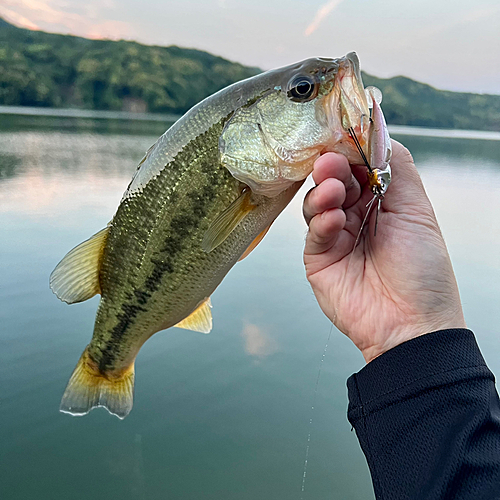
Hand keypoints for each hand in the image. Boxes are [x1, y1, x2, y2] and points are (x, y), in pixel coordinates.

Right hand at [303, 140, 465, 362]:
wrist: (411, 324)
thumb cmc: (422, 272)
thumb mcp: (417, 211)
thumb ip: (398, 168)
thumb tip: (379, 132)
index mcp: (382, 202)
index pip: (359, 166)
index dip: (350, 151)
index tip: (342, 136)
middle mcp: (357, 215)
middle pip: (335, 179)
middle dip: (332, 167)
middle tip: (331, 162)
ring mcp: (336, 236)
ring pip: (318, 201)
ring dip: (324, 191)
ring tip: (335, 191)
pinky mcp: (319, 258)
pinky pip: (314, 232)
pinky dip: (321, 221)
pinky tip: (333, 220)